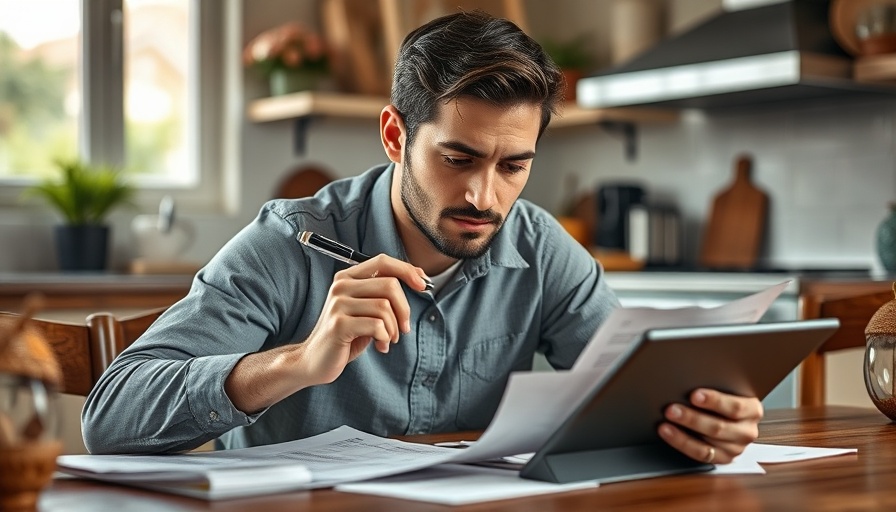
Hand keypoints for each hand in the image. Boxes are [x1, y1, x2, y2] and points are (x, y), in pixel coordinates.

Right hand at [302, 254, 429, 384]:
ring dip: (394, 328)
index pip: (383, 262)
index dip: (407, 270)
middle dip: (404, 309)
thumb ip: (384, 293)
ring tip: (388, 340)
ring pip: (385, 307)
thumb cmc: (347, 335)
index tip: (423, 285)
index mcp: (347, 277)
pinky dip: (385, 338)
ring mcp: (338, 304)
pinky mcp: (339, 324)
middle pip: (389, 285)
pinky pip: (377, 326)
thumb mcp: (366, 309)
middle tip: (403, 328)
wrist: (315, 361)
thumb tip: (420, 278)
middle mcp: (341, 286)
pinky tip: (380, 346)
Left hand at [657, 388, 762, 464]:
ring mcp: (736, 448)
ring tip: (665, 423)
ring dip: (682, 434)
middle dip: (692, 418)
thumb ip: (715, 386)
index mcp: (752, 410)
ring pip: (708, 444)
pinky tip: (668, 433)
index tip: (694, 395)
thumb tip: (687, 381)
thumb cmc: (724, 398)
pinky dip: (681, 443)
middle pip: (719, 427)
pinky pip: (700, 455)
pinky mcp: (722, 459)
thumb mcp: (727, 389)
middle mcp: (747, 431)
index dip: (714, 401)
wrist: (728, 415)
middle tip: (671, 409)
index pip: (735, 407)